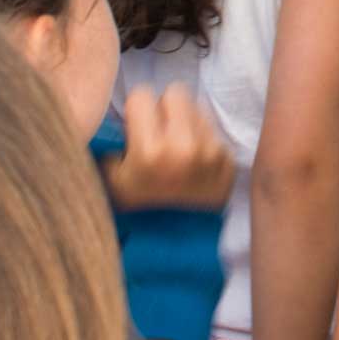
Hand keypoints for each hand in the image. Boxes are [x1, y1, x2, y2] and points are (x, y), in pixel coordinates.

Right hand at [103, 85, 236, 210]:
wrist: (174, 247)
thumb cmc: (137, 211)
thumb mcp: (110, 181)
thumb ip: (109, 143)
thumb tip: (116, 114)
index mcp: (150, 151)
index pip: (142, 94)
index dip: (136, 110)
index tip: (136, 127)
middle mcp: (185, 147)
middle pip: (175, 93)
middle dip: (164, 109)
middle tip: (158, 132)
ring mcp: (212, 152)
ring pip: (197, 107)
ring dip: (185, 122)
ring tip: (176, 149)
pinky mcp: (229, 160)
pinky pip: (214, 131)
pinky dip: (203, 140)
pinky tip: (193, 163)